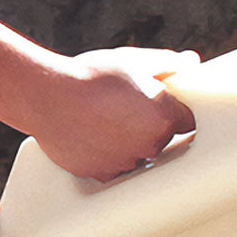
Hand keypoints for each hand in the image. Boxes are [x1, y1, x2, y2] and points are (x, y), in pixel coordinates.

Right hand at [31, 47, 199, 181]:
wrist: (47, 97)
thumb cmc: (90, 76)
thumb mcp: (133, 61)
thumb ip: (168, 64)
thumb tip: (190, 63)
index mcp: (164, 117)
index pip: (188, 121)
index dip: (176, 112)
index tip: (166, 107)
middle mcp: (149, 145)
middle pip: (162, 142)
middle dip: (150, 128)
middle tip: (128, 110)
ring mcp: (124, 164)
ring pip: (136, 158)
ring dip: (128, 146)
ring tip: (105, 122)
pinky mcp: (100, 174)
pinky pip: (112, 169)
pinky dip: (106, 157)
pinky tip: (94, 137)